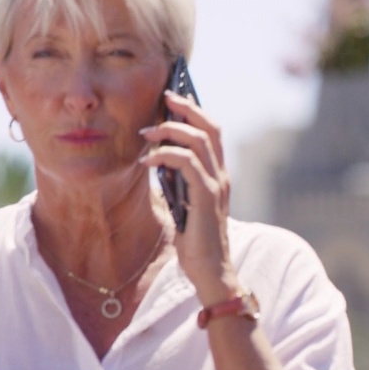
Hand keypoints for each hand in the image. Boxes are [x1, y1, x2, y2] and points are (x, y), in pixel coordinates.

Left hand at [139, 90, 241, 305]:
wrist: (210, 272)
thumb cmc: (195, 242)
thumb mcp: (184, 204)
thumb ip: (178, 182)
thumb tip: (157, 160)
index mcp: (217, 175)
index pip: (212, 132)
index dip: (195, 111)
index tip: (173, 99)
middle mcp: (222, 175)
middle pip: (210, 127)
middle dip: (187, 108)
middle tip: (165, 97)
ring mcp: (217, 185)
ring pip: (199, 140)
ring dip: (170, 130)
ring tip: (146, 131)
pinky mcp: (207, 197)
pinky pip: (188, 164)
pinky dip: (166, 156)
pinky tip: (147, 160)